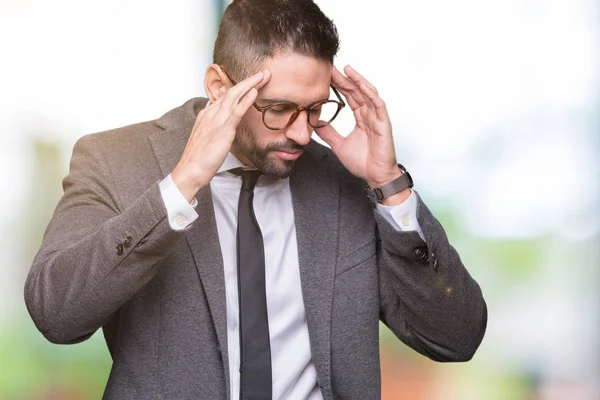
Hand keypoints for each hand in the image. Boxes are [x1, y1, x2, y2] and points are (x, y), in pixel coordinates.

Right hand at [172, 70, 270, 201]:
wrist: (190, 170)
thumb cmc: (199, 158)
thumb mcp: (208, 138)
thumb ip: (215, 128)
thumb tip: (225, 123)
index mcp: (207, 114)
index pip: (224, 95)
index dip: (239, 87)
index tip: (251, 81)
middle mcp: (211, 113)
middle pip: (231, 91)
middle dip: (248, 80)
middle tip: (263, 73)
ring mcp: (216, 120)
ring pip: (234, 95)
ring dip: (250, 84)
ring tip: (263, 76)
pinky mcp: (223, 129)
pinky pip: (236, 111)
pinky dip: (246, 100)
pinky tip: (255, 92)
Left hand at [314, 65, 400, 187]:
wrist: (375, 177)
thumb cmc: (363, 162)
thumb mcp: (338, 145)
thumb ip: (329, 133)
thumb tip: (315, 124)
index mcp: (361, 118)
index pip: (349, 96)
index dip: (339, 85)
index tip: (326, 75)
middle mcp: (370, 115)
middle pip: (356, 91)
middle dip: (344, 79)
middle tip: (330, 67)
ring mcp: (378, 118)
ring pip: (367, 93)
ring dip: (357, 80)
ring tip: (345, 69)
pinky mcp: (384, 124)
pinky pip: (378, 105)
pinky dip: (370, 93)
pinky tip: (361, 84)